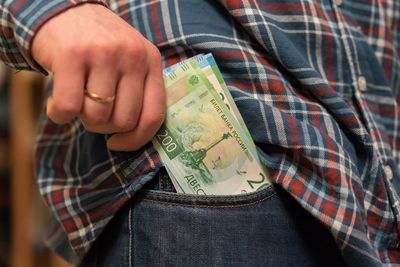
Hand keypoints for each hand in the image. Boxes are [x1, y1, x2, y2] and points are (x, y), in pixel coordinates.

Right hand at [32, 3, 164, 150]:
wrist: (64, 11)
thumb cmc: (99, 47)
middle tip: (92, 111)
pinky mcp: (72, 54)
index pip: (154, 115)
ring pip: (97, 117)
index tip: (118, 144)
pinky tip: (56, 102)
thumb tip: (132, 136)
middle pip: (124, 121)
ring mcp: (103, 53)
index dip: (136, 139)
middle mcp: (132, 55)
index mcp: (151, 61)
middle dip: (104, 127)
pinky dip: (58, 114)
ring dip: (81, 119)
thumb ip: (139, 90)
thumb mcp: (130, 60)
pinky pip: (68, 107)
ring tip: (76, 101)